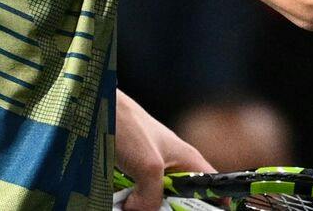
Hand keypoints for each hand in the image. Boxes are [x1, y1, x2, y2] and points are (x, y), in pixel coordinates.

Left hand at [116, 90, 213, 210]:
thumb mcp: (148, 165)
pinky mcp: (133, 175)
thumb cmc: (128, 125)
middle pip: (181, 199)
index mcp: (187, 160)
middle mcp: (172, 167)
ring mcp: (152, 171)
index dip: (216, 201)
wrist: (97, 112)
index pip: (213, 185)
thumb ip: (152, 194)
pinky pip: (136, 196)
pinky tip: (120, 201)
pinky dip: (129, 202)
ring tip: (131, 204)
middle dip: (169, 208)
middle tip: (154, 210)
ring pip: (155, 200)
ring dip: (143, 206)